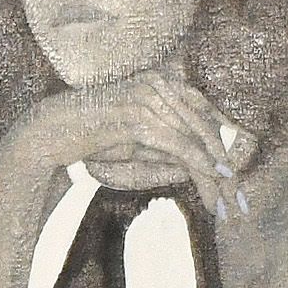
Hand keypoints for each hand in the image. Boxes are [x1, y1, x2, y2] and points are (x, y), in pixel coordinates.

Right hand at [17, 68, 252, 230]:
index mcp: (160, 83)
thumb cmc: (89, 140)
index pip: (203, 112)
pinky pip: (181, 146)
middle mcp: (159, 85)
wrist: (49, 133)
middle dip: (225, 166)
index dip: (224, 141)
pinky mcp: (141, 118)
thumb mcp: (137, 148)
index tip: (235, 173)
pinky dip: (202, 167)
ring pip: (197, 141)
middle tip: (238, 199)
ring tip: (227, 204)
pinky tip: (216, 183)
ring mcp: (150, 98)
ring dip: (216, 176)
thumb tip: (201, 169)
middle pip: (205, 128)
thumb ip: (167, 154)